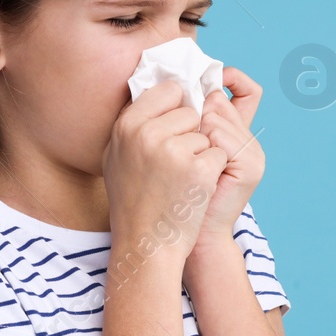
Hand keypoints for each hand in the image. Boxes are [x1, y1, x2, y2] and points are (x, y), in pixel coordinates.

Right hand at [103, 78, 228, 267]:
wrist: (146, 245)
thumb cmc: (132, 202)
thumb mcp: (117, 156)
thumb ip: (135, 122)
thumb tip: (157, 90)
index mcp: (127, 125)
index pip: (168, 90)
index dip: (177, 109)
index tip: (172, 132)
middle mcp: (147, 133)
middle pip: (191, 112)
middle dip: (190, 135)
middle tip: (171, 168)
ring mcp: (173, 151)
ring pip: (206, 135)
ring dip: (201, 156)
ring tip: (179, 183)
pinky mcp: (197, 169)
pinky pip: (218, 155)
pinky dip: (212, 173)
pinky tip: (192, 191)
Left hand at [188, 65, 264, 251]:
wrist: (185, 236)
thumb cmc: (172, 193)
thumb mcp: (177, 149)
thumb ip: (184, 118)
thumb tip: (176, 82)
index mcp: (236, 133)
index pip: (246, 90)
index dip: (230, 79)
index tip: (203, 83)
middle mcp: (249, 140)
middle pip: (221, 100)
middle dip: (193, 114)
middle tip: (178, 144)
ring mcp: (253, 153)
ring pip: (216, 116)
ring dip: (191, 133)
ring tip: (184, 163)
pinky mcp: (251, 167)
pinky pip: (218, 136)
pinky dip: (200, 148)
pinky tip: (194, 170)